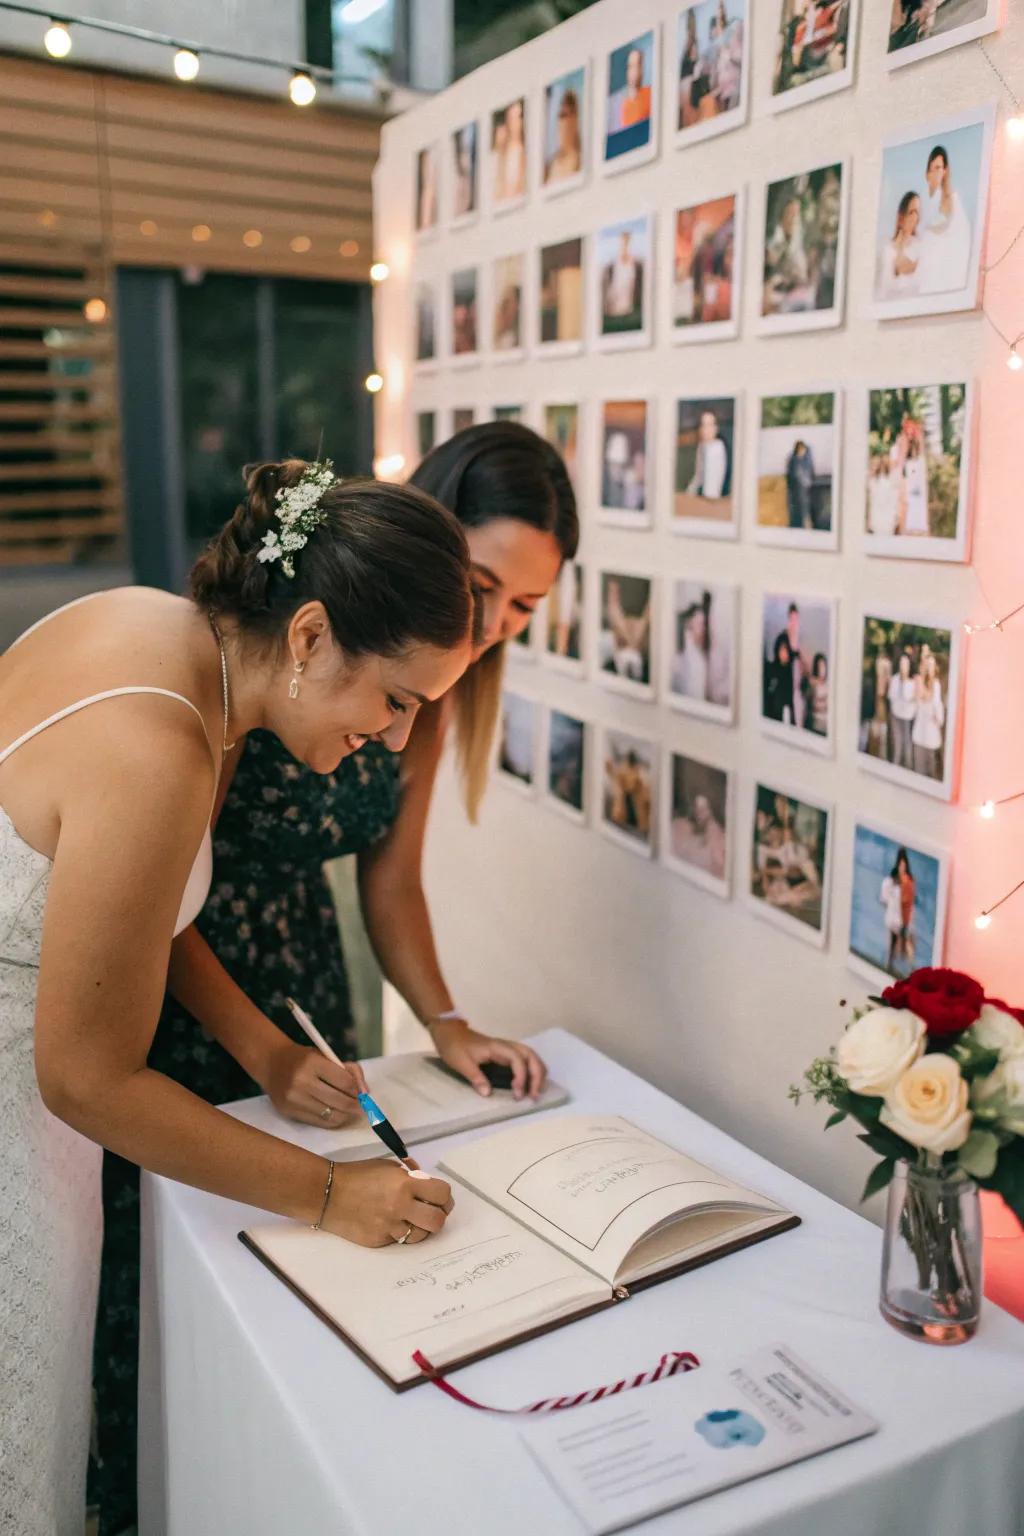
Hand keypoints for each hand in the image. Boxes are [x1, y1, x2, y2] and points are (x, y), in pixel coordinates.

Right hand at [265, 1040, 367, 1127]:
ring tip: (350, 1111)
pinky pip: (318, 1122)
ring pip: (330, 1115)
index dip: (357, 1090)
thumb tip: (365, 1093)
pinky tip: (337, 1114)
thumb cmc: (304, 1058)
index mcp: (312, 1063)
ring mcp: (294, 1099)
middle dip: (355, 1105)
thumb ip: (350, 1070)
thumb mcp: (326, 1055)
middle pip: (339, 1101)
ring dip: (346, 1115)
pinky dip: (332, 1120)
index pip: (344, 1082)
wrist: (271, 1063)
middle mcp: (301, 1082)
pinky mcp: (288, 1112)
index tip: (361, 1093)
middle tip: (361, 1106)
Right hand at [322, 1158, 453, 1246]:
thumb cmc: (359, 1175)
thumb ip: (410, 1177)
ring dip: (420, 1227)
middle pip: (437, 1221)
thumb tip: (427, 1185)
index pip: (442, 1194)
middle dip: (438, 1215)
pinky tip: (391, 1223)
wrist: (327, 1194)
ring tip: (410, 1218)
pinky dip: (400, 1232)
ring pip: (421, 1235)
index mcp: (404, 1184)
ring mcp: (389, 1227)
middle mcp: (400, 1207)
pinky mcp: (380, 1241)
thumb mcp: (388, 1168)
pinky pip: (399, 1240)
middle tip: (431, 1210)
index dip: (444, 1196)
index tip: (439, 1197)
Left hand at [432, 1019, 545, 1101]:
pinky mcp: (505, 1053)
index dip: (521, 1077)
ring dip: (537, 1073)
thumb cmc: (454, 1046)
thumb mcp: (461, 1062)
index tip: (517, 1094)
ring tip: (535, 1092)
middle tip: (534, 1096)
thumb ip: (475, 1077)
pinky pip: (525, 1060)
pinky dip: (532, 1071)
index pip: (517, 1060)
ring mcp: (507, 1049)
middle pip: (531, 1056)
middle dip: (537, 1076)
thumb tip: (488, 1093)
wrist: (449, 1031)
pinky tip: (530, 1084)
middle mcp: (506, 1046)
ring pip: (531, 1057)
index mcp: (497, 1047)